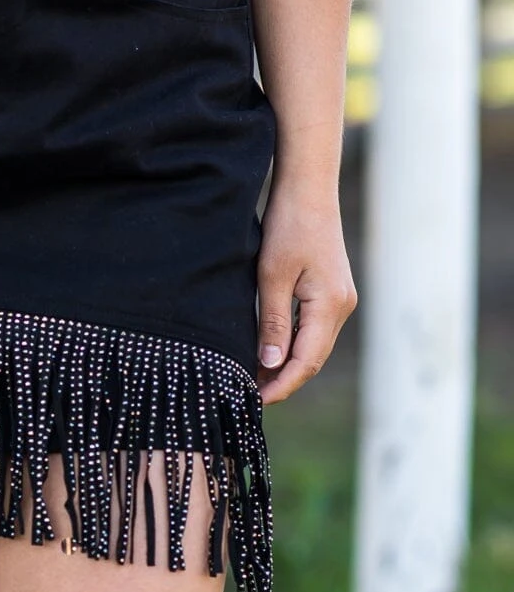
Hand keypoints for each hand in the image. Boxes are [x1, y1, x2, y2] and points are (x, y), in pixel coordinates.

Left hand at [255, 183, 357, 404]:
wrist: (309, 190)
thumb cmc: (289, 226)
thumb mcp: (272, 276)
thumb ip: (273, 322)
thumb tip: (269, 365)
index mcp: (330, 305)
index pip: (307, 362)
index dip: (282, 386)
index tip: (255, 402)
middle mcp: (342, 306)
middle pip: (313, 360)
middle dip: (283, 381)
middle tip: (248, 398)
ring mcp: (340, 301)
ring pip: (313, 348)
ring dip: (286, 367)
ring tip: (254, 381)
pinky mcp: (332, 294)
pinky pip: (312, 332)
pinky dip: (291, 348)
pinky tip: (269, 355)